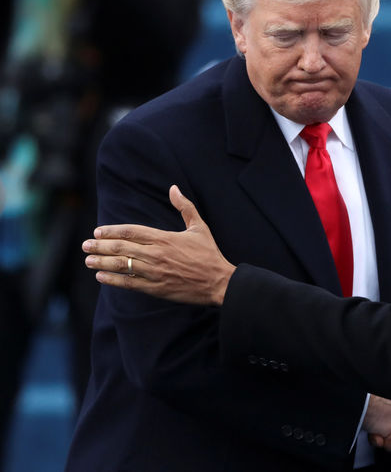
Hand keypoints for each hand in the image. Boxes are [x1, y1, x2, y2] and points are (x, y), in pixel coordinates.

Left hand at [83, 185, 234, 305]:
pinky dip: (113, 280)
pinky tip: (101, 276)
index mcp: (165, 238)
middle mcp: (157, 254)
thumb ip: (185, 207)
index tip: (98, 231)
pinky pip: (129, 283)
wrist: (218, 282)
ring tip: (88, 260)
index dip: (112, 231)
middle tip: (86, 245)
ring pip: (122, 265)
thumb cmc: (209, 253)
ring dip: (102, 262)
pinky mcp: (156, 288)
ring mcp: (155, 272)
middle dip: (100, 246)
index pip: (132, 231)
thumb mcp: (200, 227)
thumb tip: (174, 188)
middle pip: (122, 248)